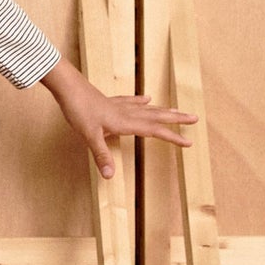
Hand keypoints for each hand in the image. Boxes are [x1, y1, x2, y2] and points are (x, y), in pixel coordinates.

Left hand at [40, 58, 196, 179]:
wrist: (69, 88)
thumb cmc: (79, 110)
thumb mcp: (89, 136)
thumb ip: (101, 155)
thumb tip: (110, 176)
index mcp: (126, 123)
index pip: (155, 131)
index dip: (172, 137)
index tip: (189, 142)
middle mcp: (127, 113)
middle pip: (157, 116)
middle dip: (176, 119)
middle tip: (195, 118)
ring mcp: (119, 106)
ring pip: (148, 109)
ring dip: (164, 111)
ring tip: (178, 111)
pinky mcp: (111, 102)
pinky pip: (131, 102)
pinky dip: (142, 102)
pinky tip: (147, 99)